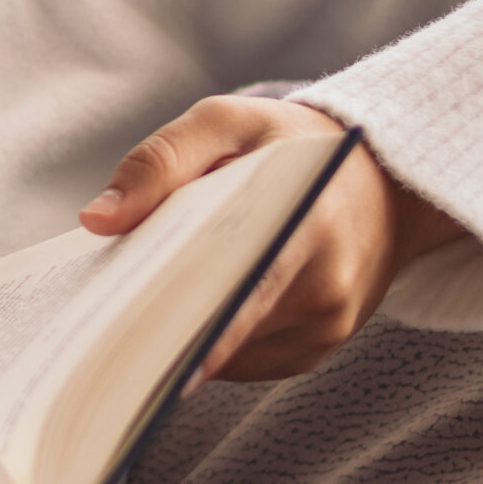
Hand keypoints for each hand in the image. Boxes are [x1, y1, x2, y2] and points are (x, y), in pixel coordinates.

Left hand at [78, 95, 468, 381]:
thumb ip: (160, 161)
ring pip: (227, 355)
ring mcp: (326, 330)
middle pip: (224, 333)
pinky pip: (244, 361)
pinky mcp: (316, 349)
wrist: (384, 178)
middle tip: (99, 334)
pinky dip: (207, 343)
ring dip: (181, 336)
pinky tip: (181, 314)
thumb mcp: (228, 122)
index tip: (127, 345)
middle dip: (161, 334)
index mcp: (309, 226)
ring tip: (134, 309)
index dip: (184, 327)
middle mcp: (327, 291)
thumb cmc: (294, 145)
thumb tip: (97, 220)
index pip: (241, 292)